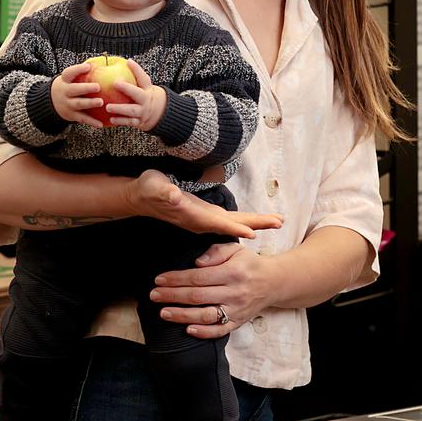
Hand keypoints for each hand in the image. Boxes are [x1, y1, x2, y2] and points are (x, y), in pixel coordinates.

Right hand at [51, 64, 103, 128]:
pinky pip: (82, 118)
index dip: (78, 69)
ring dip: (89, 103)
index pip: (69, 73)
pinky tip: (101, 124)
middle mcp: (64, 92)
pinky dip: (91, 122)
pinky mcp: (71, 115)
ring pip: (78, 104)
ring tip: (101, 102)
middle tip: (98, 87)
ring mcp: (67, 104)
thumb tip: (101, 62)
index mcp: (64, 81)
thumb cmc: (67, 86)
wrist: (50, 103)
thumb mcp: (69, 79)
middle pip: (74, 90)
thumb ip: (81, 72)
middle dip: (85, 88)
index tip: (89, 67)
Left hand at [106, 59, 166, 130]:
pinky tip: (111, 119)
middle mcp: (145, 99)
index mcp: (146, 88)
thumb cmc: (142, 94)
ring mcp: (142, 112)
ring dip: (120, 109)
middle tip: (115, 83)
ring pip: (132, 110)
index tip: (128, 61)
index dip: (137, 69)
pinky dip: (121, 121)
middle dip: (127, 88)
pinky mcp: (139, 122)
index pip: (143, 77)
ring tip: (108, 107)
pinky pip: (129, 122)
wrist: (156, 112)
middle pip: (138, 94)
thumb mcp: (141, 85)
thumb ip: (132, 75)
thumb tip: (114, 60)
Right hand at [130, 170, 282, 240]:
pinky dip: (245, 221)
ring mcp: (204, 218)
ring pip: (234, 222)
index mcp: (192, 215)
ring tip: (276, 221)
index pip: (217, 223)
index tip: (253, 233)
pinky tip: (256, 223)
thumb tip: (174, 196)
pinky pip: (229, 220)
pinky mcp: (205, 214)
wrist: (141, 198)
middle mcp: (201, 220)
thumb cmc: (148, 190)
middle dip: (256, 224)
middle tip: (279, 223)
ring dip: (255, 223)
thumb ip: (164, 192)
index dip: (234, 228)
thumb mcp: (154, 187)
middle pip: (233, 224)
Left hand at [150, 242, 276, 336]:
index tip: (159, 280)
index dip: (177, 279)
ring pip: (206, 315)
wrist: (273, 282)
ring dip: (183, 316)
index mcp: (233, 272)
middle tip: (154, 295)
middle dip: (173, 296)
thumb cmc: (248, 263)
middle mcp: (235, 292)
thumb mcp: (235, 249)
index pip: (199, 277)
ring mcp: (237, 310)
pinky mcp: (238, 322)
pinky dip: (204, 332)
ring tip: (164, 313)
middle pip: (198, 296)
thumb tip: (197, 263)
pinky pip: (220, 330)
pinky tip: (188, 330)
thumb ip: (215, 252)